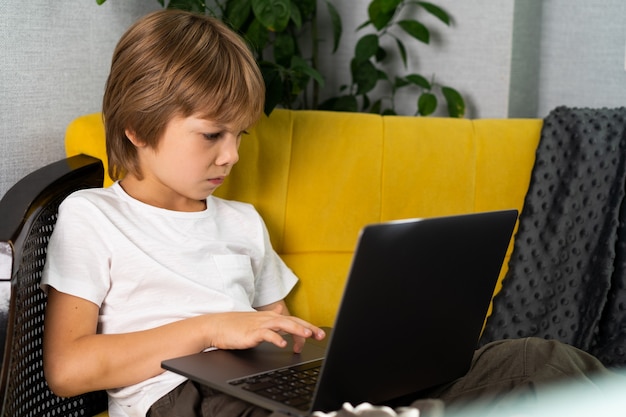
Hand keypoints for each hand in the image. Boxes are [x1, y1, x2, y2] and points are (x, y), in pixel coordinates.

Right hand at [206, 305, 324, 352]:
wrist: (215, 327)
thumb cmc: (235, 325)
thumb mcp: (256, 319)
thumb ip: (270, 316)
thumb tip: (280, 310)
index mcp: (270, 317)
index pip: (293, 320)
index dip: (307, 327)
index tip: (317, 335)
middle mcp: (267, 319)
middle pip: (292, 321)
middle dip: (308, 328)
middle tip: (320, 335)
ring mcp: (259, 325)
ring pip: (282, 324)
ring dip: (296, 329)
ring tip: (306, 336)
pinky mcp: (251, 333)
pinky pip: (266, 334)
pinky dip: (275, 338)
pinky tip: (282, 344)